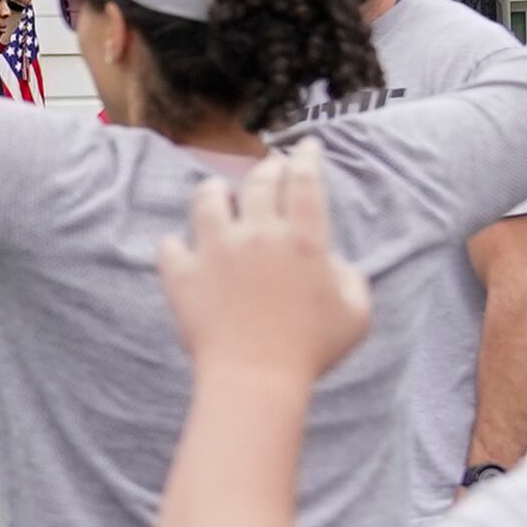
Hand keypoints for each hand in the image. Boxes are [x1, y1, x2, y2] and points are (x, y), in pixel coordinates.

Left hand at [155, 144, 373, 381]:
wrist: (255, 379)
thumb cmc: (312, 350)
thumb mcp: (356, 314)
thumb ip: (350, 278)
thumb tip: (331, 262)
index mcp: (302, 238)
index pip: (304, 180)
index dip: (306, 157)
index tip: (307, 146)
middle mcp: (257, 233)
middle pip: (258, 181)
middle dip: (268, 167)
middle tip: (273, 167)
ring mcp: (215, 250)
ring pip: (208, 199)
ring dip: (215, 191)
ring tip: (217, 192)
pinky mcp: (183, 275)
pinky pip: (170, 247)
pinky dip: (175, 247)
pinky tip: (179, 249)